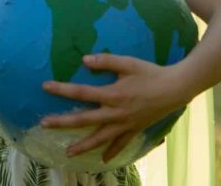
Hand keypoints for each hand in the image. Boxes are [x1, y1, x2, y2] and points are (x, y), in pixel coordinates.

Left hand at [39, 53, 190, 162]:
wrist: (175, 88)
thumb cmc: (150, 73)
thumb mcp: (128, 63)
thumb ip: (105, 61)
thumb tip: (84, 60)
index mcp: (112, 94)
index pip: (81, 92)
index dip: (62, 90)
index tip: (45, 87)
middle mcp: (116, 112)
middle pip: (84, 120)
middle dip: (63, 122)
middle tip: (44, 124)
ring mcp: (125, 124)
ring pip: (100, 138)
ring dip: (83, 146)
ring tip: (68, 153)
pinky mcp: (134, 129)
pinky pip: (121, 144)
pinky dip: (112, 152)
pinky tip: (103, 159)